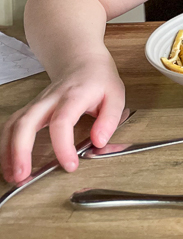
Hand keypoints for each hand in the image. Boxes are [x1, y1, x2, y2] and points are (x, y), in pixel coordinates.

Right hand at [0, 59, 124, 184]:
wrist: (83, 62)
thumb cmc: (99, 80)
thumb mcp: (116, 95)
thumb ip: (109, 119)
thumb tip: (99, 142)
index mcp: (74, 96)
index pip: (61, 122)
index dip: (62, 146)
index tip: (70, 165)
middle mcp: (50, 99)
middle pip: (26, 122)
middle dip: (20, 150)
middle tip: (23, 176)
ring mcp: (37, 103)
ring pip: (13, 124)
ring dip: (8, 151)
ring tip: (14, 176)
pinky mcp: (30, 109)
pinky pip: (12, 126)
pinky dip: (6, 146)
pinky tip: (11, 164)